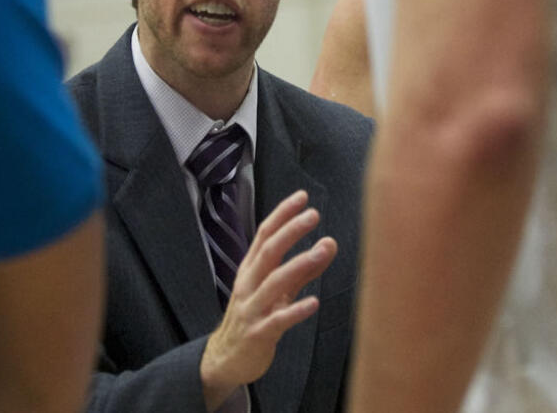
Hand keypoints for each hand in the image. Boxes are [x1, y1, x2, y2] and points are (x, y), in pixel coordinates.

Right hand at [200, 190, 336, 409]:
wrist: (226, 358)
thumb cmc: (255, 317)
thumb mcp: (277, 290)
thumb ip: (303, 269)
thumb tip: (329, 244)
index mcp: (251, 270)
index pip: (264, 235)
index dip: (282, 214)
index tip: (302, 197)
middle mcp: (249, 284)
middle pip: (268, 251)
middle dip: (290, 231)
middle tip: (313, 214)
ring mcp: (252, 309)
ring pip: (274, 282)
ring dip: (299, 264)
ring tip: (323, 249)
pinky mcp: (258, 333)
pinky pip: (278, 320)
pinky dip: (296, 311)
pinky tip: (314, 302)